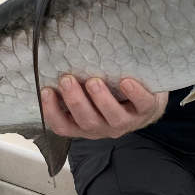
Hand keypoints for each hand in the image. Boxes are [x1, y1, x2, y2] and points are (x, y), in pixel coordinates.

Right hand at [40, 75, 167, 139]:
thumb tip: (51, 66)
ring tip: (93, 81)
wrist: (149, 102)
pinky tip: (126, 82)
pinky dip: (135, 93)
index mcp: (87, 125)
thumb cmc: (112, 96)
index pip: (64, 127)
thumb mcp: (90, 97)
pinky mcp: (147, 110)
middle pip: (87, 122)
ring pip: (113, 117)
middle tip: (67, 80)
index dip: (52, 113)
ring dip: (101, 99)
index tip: (45, 91)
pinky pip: (142, 105)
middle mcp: (105, 127)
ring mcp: (127, 121)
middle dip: (75, 101)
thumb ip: (75, 89)